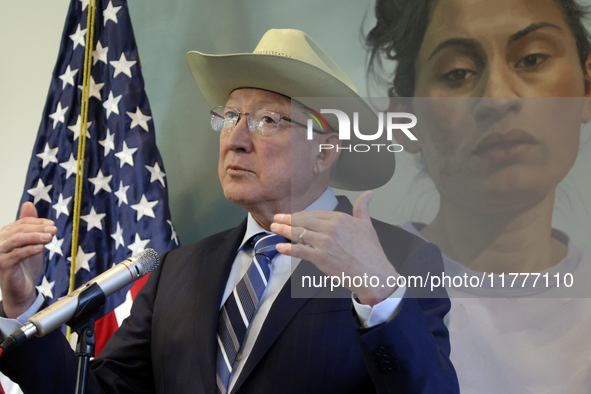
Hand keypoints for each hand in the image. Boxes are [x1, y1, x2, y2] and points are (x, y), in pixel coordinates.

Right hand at [0, 202, 55, 317]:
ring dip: (35, 237)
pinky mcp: (3, 266)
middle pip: (19, 230)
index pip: (22, 223)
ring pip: (17, 240)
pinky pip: (16, 255)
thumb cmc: (25, 266)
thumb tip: (28, 204)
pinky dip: (30, 250)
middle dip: (38, 228)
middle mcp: (0, 242)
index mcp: (6, 235)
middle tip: (54, 229)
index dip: (38, 222)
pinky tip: (41, 248)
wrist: (22, 290)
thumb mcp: (31, 243)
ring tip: (50, 237)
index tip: (52, 224)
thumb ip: (30, 225)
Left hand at [271, 191, 397, 305]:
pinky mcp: (320, 257)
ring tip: (274, 228)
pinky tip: (280, 246)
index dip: (301, 215)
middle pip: (304, 221)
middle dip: (287, 219)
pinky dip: (288, 248)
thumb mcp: (367, 224)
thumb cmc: (371, 252)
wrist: (374, 273)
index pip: (315, 213)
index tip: (292, 215)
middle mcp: (331, 228)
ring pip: (299, 234)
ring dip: (284, 230)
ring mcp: (324, 243)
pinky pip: (300, 251)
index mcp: (340, 218)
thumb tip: (368, 194)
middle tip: (277, 218)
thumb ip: (362, 207)